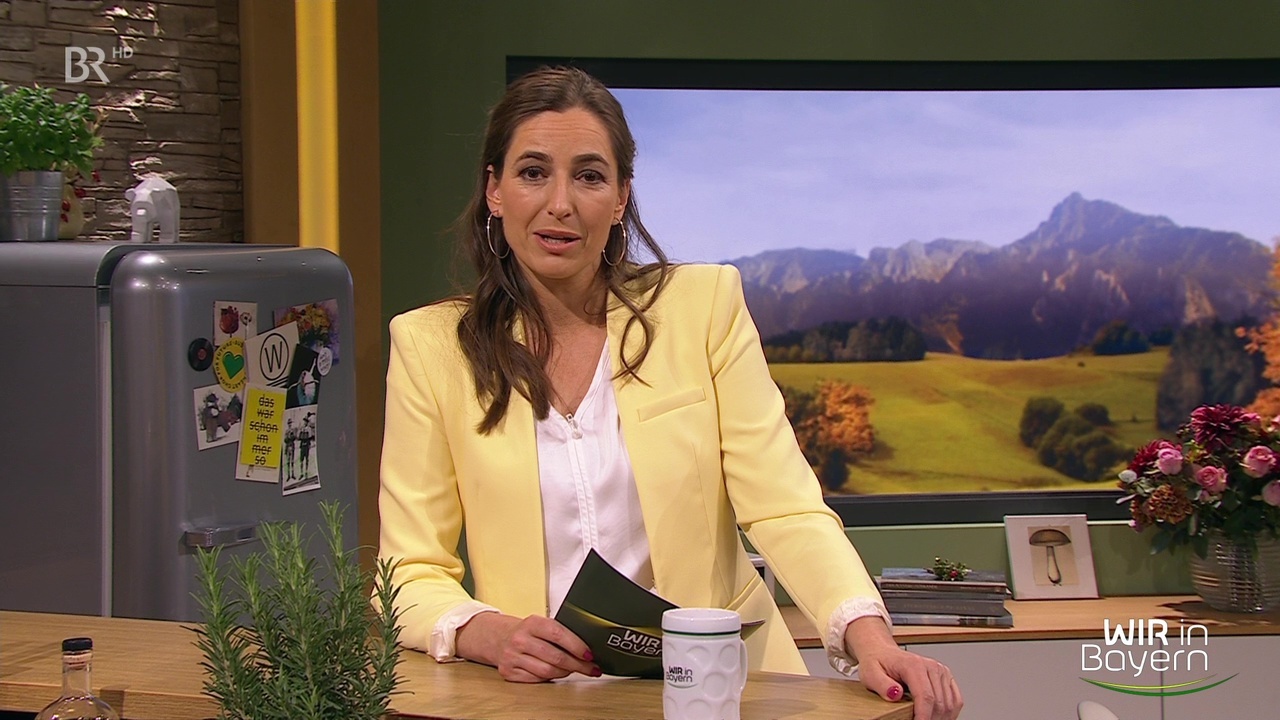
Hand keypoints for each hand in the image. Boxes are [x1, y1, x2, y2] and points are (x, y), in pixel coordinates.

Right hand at [456, 612, 600, 682]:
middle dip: (577, 664)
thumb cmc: (527, 632)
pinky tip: (557, 673)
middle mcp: (520, 639)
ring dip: (565, 672)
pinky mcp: (509, 672)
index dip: (576, 645)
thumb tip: (587, 647)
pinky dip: (550, 678)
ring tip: (574, 670)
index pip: (558, 634)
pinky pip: (536, 679)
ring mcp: (512, 656)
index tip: (589, 654)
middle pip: (555, 656)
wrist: (497, 638)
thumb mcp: (541, 624)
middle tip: (591, 668)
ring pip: (547, 671)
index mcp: (532, 623)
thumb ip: (560, 632)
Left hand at [844, 616, 961, 719]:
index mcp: (914, 665)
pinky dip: (949, 713)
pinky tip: (936, 717)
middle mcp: (931, 666)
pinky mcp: (946, 678)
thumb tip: (896, 694)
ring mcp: (941, 672)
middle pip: (939, 703)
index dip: (923, 717)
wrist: (883, 653)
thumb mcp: (870, 674)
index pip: (926, 697)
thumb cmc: (878, 663)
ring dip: (939, 718)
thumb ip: (881, 685)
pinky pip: (956, 700)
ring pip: (949, 704)